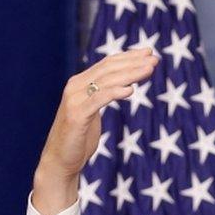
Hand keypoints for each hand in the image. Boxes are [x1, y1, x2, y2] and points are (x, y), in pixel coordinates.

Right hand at [32, 48, 158, 214]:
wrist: (60, 161)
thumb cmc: (79, 138)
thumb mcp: (93, 112)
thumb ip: (103, 97)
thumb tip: (124, 86)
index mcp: (80, 83)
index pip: (107, 64)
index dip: (129, 57)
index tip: (149, 53)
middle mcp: (75, 87)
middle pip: (109, 69)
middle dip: (133, 62)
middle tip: (155, 58)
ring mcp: (74, 100)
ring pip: (106, 81)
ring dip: (130, 74)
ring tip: (149, 70)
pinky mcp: (76, 115)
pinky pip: (98, 100)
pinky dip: (114, 92)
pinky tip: (130, 90)